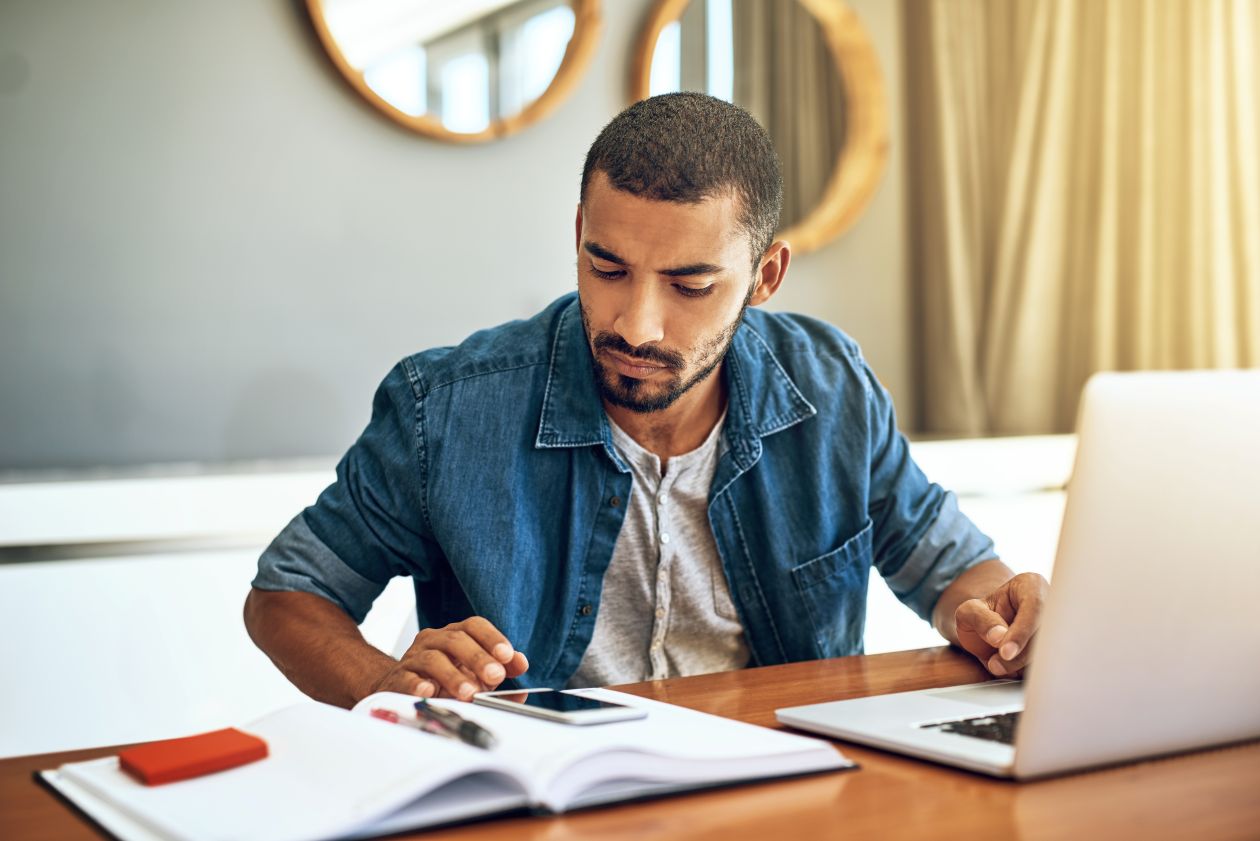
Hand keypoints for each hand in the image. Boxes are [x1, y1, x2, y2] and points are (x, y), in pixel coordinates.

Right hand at [368, 617, 528, 700]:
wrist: (402, 686)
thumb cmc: (444, 678)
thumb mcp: (475, 674)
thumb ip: (500, 671)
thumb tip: (522, 663)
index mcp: (455, 634)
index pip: (474, 626)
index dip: (492, 638)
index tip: (507, 656)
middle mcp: (434, 640)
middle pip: (456, 640)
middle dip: (478, 658)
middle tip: (494, 676)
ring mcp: (415, 657)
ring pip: (433, 659)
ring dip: (454, 676)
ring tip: (470, 693)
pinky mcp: (399, 678)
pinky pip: (407, 678)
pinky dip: (418, 685)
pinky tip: (429, 691)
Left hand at [953, 572, 1048, 677]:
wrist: (987, 632)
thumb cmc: (980, 616)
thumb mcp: (969, 611)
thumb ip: (980, 619)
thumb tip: (999, 637)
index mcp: (1032, 586)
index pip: (1035, 606)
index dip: (1022, 631)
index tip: (1005, 651)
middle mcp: (1051, 606)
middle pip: (1047, 634)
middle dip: (1021, 654)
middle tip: (996, 665)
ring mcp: (1057, 630)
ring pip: (1049, 653)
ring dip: (1022, 666)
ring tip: (996, 666)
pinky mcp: (1056, 652)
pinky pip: (1049, 666)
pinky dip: (1028, 673)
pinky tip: (1010, 672)